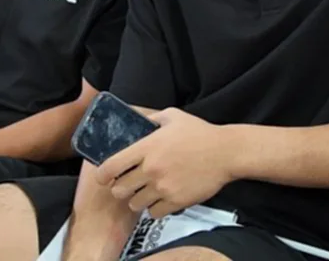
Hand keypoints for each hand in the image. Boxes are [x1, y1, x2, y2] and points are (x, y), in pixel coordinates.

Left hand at [98, 108, 233, 218]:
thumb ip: (150, 118)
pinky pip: (154, 213)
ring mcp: (163, 187)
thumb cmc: (200, 133)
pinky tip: (160, 199)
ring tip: (144, 192)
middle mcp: (151, 169)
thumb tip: (135, 118)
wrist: (226, 153)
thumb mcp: (172, 116)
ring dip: (137, 199)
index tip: (103, 176)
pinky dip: (154, 208)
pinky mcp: (176, 201)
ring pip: (135, 204)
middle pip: (119, 189)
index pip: (111, 166)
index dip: (102, 174)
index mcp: (147, 148)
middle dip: (120, 188)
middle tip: (126, 184)